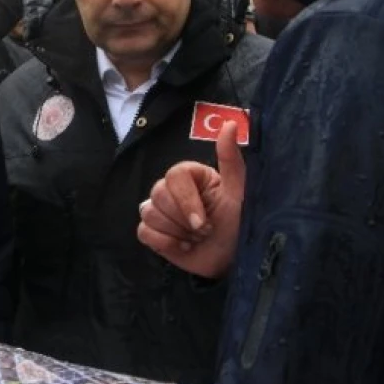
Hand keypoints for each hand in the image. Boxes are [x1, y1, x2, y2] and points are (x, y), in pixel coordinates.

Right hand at [138, 121, 245, 277]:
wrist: (234, 258)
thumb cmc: (240, 223)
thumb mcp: (240, 192)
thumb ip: (231, 159)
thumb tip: (230, 124)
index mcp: (191, 176)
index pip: (174, 176)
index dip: (186, 201)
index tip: (203, 221)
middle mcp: (173, 190)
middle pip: (158, 194)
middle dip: (183, 220)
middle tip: (205, 231)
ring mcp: (161, 211)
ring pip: (149, 214)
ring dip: (176, 233)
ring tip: (196, 238)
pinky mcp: (154, 233)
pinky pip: (143, 232)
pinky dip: (164, 243)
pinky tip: (183, 246)